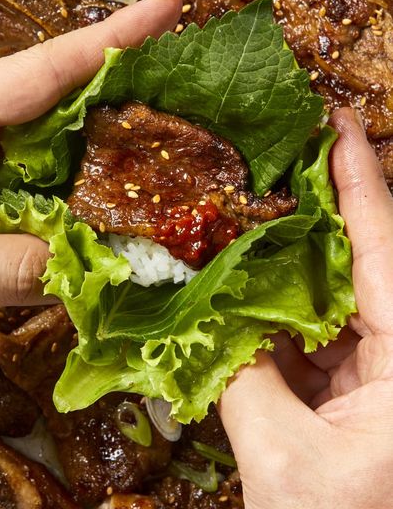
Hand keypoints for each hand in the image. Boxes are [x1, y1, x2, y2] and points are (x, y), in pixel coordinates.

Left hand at [0, 0, 181, 321]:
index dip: (113, 36)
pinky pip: (42, 188)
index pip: (46, 69)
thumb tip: (96, 276)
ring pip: (56, 148)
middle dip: (124, 94)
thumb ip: (9, 269)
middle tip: (186, 94)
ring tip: (165, 153)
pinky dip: (78, 199)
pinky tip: (111, 207)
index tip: (168, 7)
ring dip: (107, 153)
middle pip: (62, 101)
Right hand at [220, 108, 392, 508]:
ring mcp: (386, 373)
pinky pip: (322, 335)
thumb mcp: (285, 463)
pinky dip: (283, 316)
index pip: (385, 248)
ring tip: (249, 225)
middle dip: (318, 213)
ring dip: (290, 268)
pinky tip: (248, 296)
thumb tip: (212, 320)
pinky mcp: (364, 391)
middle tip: (278, 161)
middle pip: (361, 263)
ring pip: (337, 298)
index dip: (359, 179)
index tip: (335, 123)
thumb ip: (245, 381)